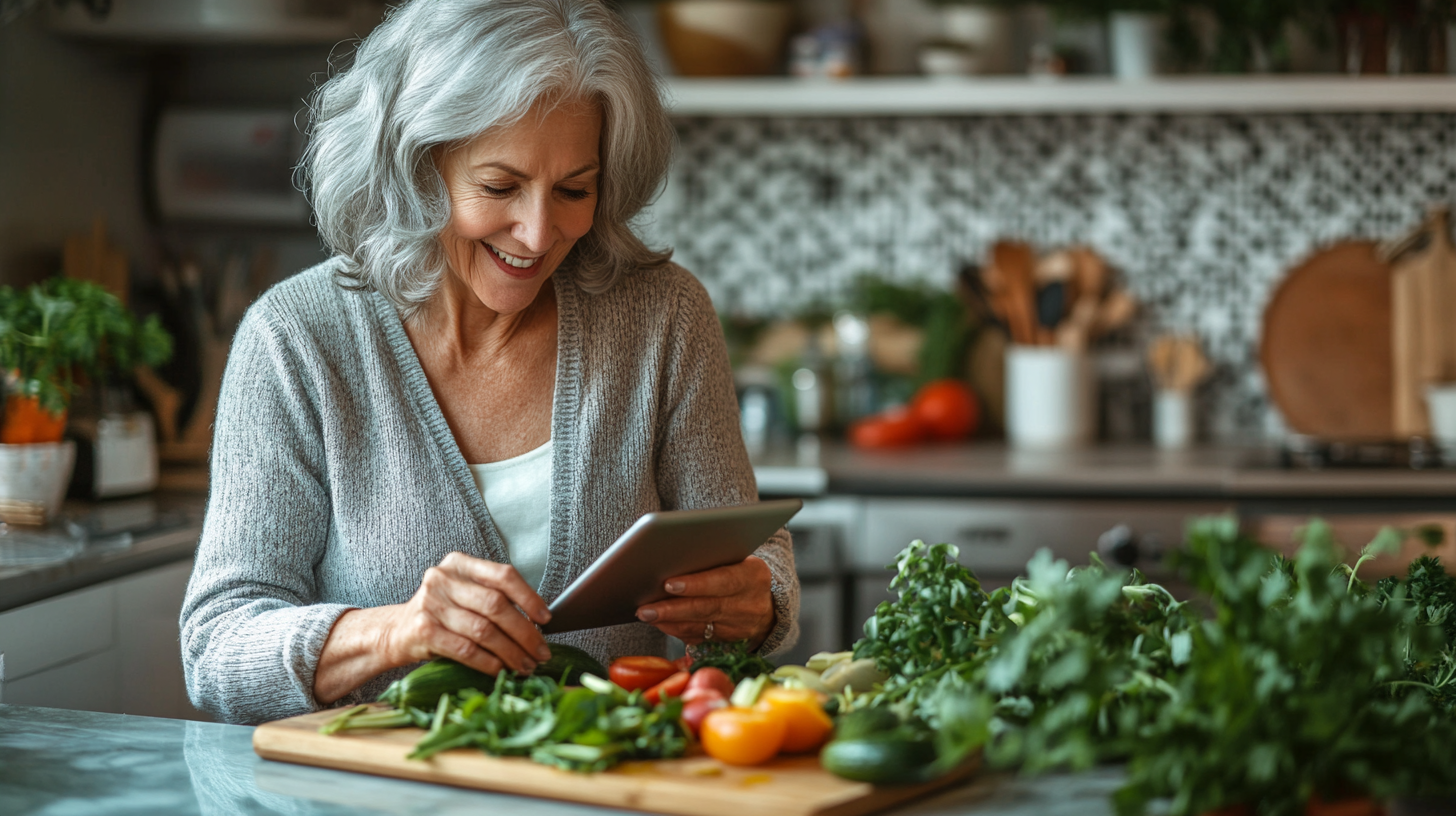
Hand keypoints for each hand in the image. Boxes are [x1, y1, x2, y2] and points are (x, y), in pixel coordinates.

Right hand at [384, 552, 553, 675]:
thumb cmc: (441, 614)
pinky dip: (488, 663)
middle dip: (525, 632)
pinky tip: (501, 671)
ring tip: (526, 666)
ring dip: (510, 652)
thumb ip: (493, 598)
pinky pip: (465, 650)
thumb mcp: (463, 595)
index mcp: (460, 564)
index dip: (529, 598)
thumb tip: (538, 624)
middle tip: (541, 653)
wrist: (394, 631)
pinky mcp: (423, 630)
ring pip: (483, 630)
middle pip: (496, 605)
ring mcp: (431, 604)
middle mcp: (443, 578)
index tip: (546, 619)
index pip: (503, 575)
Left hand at [634, 556, 773, 647]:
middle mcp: (749, 604)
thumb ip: (714, 559)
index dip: (695, 584)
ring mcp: (738, 627)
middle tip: (645, 607)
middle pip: (706, 607)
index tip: (668, 583)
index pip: (723, 580)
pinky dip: (675, 630)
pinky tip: (658, 623)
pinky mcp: (727, 642)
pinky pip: (696, 638)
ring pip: (698, 627)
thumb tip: (672, 557)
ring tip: (645, 614)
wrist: (767, 605)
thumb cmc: (742, 572)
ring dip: (668, 621)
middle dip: (672, 608)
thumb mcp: (739, 560)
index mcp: (753, 576)